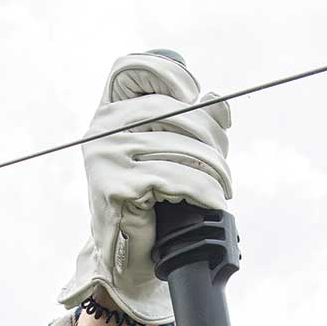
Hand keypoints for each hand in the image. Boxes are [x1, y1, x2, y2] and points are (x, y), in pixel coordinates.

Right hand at [58, 51, 231, 324]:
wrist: (128, 257)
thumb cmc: (151, 204)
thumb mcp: (172, 157)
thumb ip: (193, 126)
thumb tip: (219, 102)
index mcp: (110, 113)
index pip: (132, 69)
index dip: (169, 74)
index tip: (197, 95)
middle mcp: (102, 129)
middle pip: (171, 110)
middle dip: (210, 137)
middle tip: (224, 166)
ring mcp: (106, 156)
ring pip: (181, 148)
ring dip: (214, 171)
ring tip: (223, 189)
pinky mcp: (117, 187)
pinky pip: (177, 180)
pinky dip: (204, 192)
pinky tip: (214, 202)